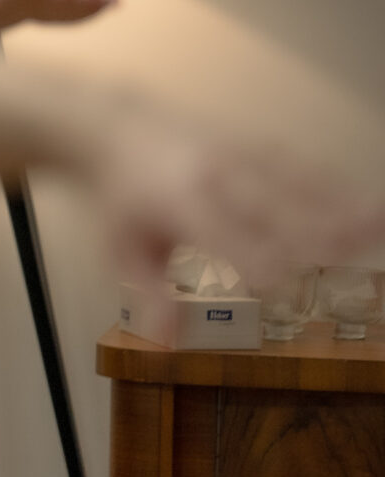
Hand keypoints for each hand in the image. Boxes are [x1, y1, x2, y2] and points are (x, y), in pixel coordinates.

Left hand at [89, 103, 384, 295]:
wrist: (118, 129)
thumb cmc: (122, 200)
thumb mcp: (122, 252)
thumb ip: (150, 297)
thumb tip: (165, 346)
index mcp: (181, 204)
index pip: (228, 238)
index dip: (259, 265)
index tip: (289, 294)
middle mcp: (218, 177)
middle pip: (276, 210)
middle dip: (314, 237)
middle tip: (354, 264)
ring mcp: (243, 158)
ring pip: (301, 185)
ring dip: (341, 208)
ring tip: (378, 228)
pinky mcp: (262, 147)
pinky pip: (307, 168)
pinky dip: (339, 188)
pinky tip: (369, 208)